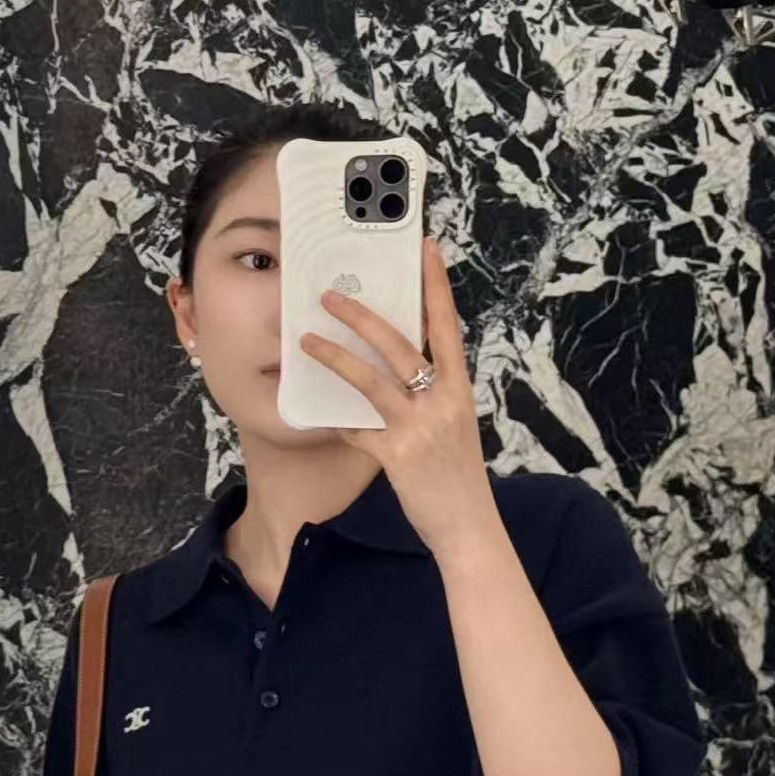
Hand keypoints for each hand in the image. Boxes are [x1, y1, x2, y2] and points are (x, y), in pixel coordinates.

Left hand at [299, 234, 500, 561]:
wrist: (469, 527)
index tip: (426, 248)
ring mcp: (420, 428)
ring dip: (335, 357)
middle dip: (362, 316)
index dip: (436, 286)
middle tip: (330, 295)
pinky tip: (323, 420)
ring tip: (305, 341)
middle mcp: (443, 402)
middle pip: (400, 344)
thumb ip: (432, 397)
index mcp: (459, 390)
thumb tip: (398, 372)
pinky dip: (340, 425)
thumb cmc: (459, 478)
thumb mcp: (454, 428)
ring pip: (371, 380)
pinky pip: (358, 431)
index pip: (448, 326)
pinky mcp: (398, 456)